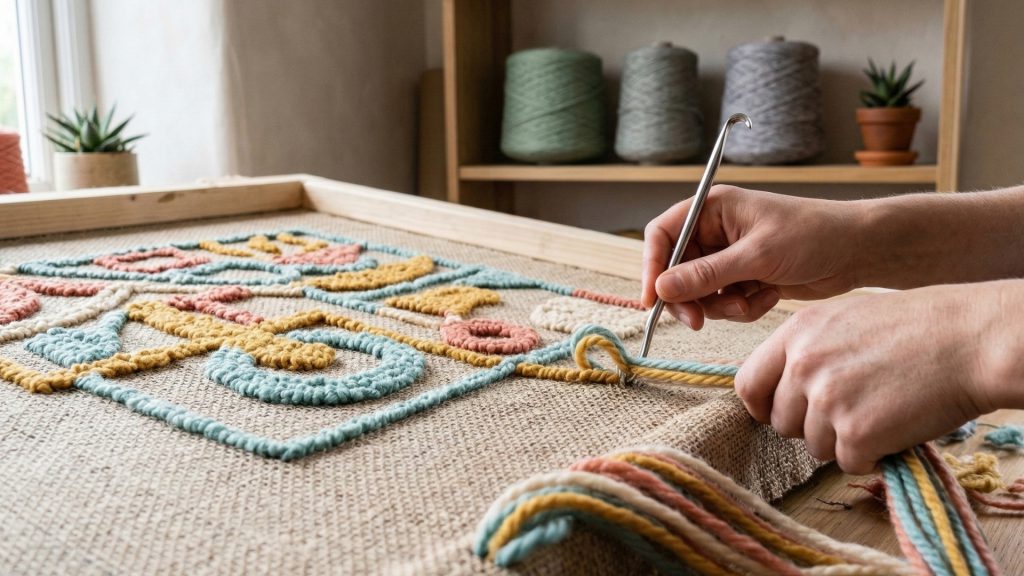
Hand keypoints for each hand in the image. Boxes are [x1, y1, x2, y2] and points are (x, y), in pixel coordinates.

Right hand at [642, 185, 862, 328]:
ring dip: (722, 305)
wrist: (857, 252)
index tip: (652, 298)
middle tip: (698, 321)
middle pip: (676, 270)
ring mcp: (728, 257)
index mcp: (712, 209)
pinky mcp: (744, 278)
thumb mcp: (756, 256)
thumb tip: (661, 289)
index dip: (652, 266)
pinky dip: (742, 307)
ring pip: (700, 293)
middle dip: (690, 297)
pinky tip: (768, 297)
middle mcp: (714, 232)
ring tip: (751, 302)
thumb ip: (706, 274)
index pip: (662, 235)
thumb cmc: (813, 236)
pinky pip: (724, 302)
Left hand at [734, 283, 1005, 473]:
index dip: (762, 406)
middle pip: (781, 422)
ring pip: (814, 446)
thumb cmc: (917, 326)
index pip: (747, 384)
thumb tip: (782, 387)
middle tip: (852, 412)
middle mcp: (803, 365)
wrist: (970, 338)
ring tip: (881, 411)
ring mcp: (827, 399)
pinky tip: (895, 428)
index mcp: (796, 333)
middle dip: (811, 427)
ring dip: (844, 441)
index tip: (779, 414)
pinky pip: (848, 462)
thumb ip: (807, 350)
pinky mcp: (856, 431)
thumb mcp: (844, 319)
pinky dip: (872, 455)